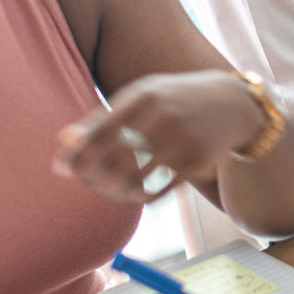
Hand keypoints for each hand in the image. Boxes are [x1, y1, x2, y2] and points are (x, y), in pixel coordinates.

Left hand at [55, 70, 266, 203]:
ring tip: (108, 191)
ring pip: (136, 179)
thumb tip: (62, 142)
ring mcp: (183, 139)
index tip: (64, 168)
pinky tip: (133, 196)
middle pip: (114, 158)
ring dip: (115, 191)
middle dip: (93, 176)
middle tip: (86, 182)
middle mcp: (163, 116)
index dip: (77, 155)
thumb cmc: (173, 100)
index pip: (99, 132)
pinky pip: (160, 190)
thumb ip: (102, 118)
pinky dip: (141, 197)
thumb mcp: (140, 98)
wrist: (232, 103)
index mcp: (143, 96)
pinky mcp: (197, 161)